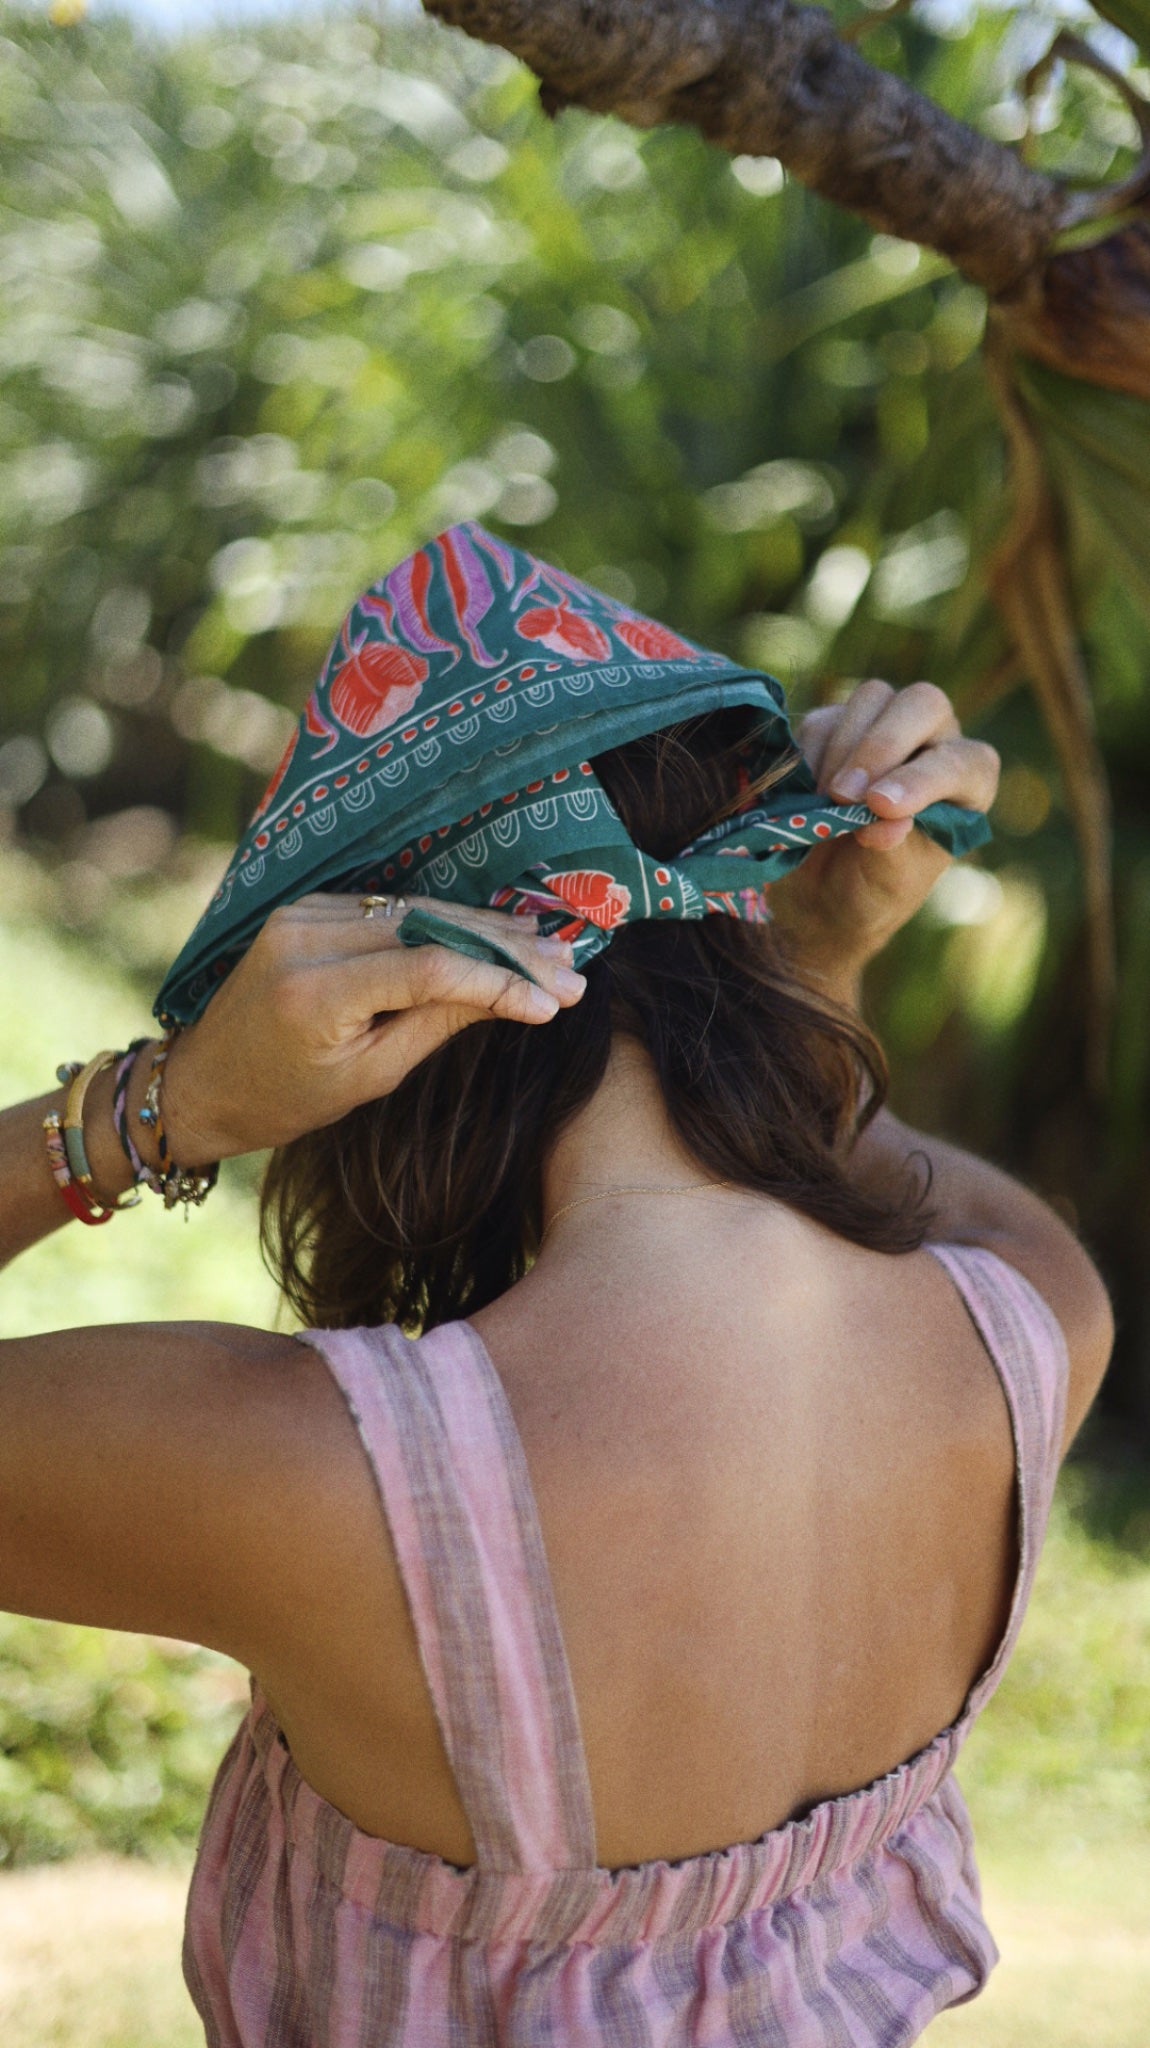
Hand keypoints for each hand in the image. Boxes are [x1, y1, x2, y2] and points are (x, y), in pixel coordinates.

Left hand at [158, 897, 585, 1164]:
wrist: (206, 1079)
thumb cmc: (285, 1098)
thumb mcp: (369, 1077)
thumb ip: (436, 1025)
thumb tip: (512, 997)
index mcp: (315, 990)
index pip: (431, 969)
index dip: (499, 981)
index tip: (553, 1002)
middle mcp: (306, 935)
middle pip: (431, 928)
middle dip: (506, 949)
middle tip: (571, 969)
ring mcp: (305, 913)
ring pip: (419, 912)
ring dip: (487, 930)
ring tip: (550, 947)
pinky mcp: (309, 907)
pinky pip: (394, 912)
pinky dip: (446, 924)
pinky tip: (496, 932)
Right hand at [769, 680, 998, 997]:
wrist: (821, 894)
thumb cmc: (870, 891)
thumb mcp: (889, 883)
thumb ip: (893, 850)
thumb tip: (884, 822)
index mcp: (966, 785)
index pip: (961, 762)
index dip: (923, 779)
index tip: (880, 807)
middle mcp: (932, 744)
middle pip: (923, 703)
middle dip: (883, 744)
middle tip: (845, 793)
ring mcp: (884, 729)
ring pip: (872, 699)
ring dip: (843, 749)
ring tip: (824, 801)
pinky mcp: (836, 727)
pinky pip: (823, 719)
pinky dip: (809, 753)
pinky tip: (805, 794)